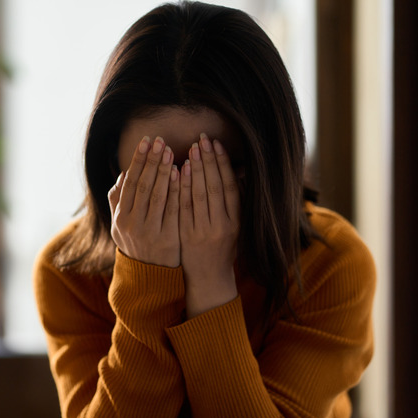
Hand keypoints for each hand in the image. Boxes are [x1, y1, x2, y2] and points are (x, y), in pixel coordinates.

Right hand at [108, 136, 180, 267]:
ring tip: (171, 152)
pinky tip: (181, 174)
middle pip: (142, 185)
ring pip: (157, 195)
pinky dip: (175, 190)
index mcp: (120, 217)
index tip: (146, 141)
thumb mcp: (120, 226)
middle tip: (160, 141)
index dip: (138, 161)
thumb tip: (122, 174)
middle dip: (151, 161)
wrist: (149, 278)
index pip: (129, 182)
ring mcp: (149, 232)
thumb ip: (118, 200)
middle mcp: (132, 224)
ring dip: (163, 171)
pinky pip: (172, 209)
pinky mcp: (168, 239)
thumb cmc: (137, 245)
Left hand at [179, 134, 240, 317]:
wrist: (209, 278)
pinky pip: (183, 208)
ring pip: (198, 195)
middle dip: (208, 161)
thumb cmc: (224, 247)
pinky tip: (179, 171)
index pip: (229, 187)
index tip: (217, 145)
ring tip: (191, 149)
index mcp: (236, 222)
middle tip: (202, 140)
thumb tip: (238, 170)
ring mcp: (202, 231)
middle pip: (214, 187)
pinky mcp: (185, 236)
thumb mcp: (236, 226)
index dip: (223, 164)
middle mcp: (221, 226)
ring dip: (195, 170)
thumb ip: (236, 200)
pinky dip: (181, 188)